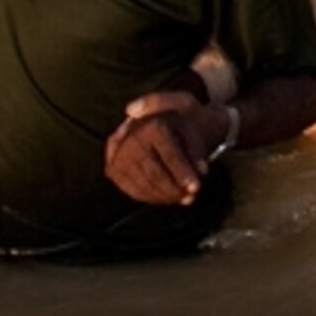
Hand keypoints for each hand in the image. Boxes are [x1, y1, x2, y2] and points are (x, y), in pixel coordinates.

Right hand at [104, 99, 226, 205]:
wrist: (157, 117)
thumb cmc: (180, 119)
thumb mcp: (196, 121)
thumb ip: (198, 146)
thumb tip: (202, 170)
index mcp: (153, 125)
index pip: (170, 156)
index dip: (184, 173)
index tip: (196, 186)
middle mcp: (131, 140)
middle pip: (156, 175)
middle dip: (175, 190)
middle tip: (191, 196)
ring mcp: (119, 156)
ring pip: (145, 186)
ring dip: (165, 197)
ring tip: (182, 198)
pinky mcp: (113, 169)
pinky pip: (133, 190)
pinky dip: (151, 197)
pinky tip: (166, 197)